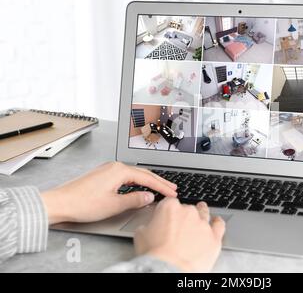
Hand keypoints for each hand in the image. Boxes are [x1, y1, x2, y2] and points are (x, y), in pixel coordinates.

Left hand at [41, 162, 176, 223]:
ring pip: (135, 174)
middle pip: (143, 173)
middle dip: (159, 182)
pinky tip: (140, 187)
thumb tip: (149, 196)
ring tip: (160, 188)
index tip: (172, 193)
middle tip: (172, 188)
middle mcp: (115, 167)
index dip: (162, 187)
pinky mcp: (103, 175)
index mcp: (120, 171)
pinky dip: (137, 182)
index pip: (148, 178)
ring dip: (149, 182)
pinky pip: (126, 177)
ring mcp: (108, 170)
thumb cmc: (82, 203)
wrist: (60, 203)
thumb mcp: (114, 205)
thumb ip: (135, 200)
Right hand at [134, 198, 225, 271]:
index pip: (170, 202)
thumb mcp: (141, 235)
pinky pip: (219, 225)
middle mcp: (188, 212)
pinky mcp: (214, 237)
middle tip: (180, 225)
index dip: (168, 209)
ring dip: (202, 214)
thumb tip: (150, 226)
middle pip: (188, 208)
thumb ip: (148, 225)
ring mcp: (203, 224)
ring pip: (204, 213)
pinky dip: (218, 222)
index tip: (167, 215)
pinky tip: (216, 222)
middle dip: (184, 215)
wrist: (169, 270)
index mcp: (170, 207)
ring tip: (200, 216)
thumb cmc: (154, 254)